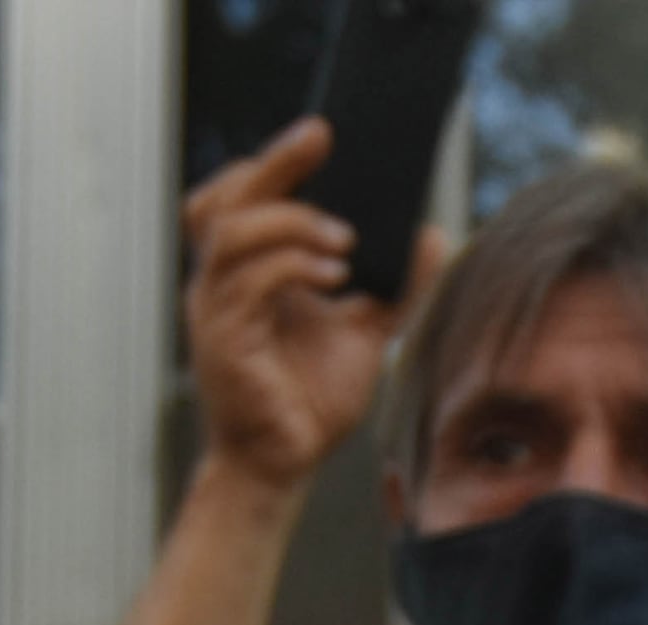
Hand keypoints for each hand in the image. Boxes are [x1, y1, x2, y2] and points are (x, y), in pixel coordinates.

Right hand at [185, 123, 425, 498]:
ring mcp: (216, 310)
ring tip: (342, 243)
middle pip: (224, 198)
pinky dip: (291, 266)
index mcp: (246, 273)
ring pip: (234, 233)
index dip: (275, 161)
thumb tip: (431, 235)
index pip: (241, 197)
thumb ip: (393, 285)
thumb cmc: (311, 402)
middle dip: (275, 164)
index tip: (322, 136)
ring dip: (292, 224)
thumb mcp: (365, 331)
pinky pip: (247, 281)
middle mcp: (221, 284)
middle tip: (320, 143)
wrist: (286, 466)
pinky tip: (333, 277)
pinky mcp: (223, 339)